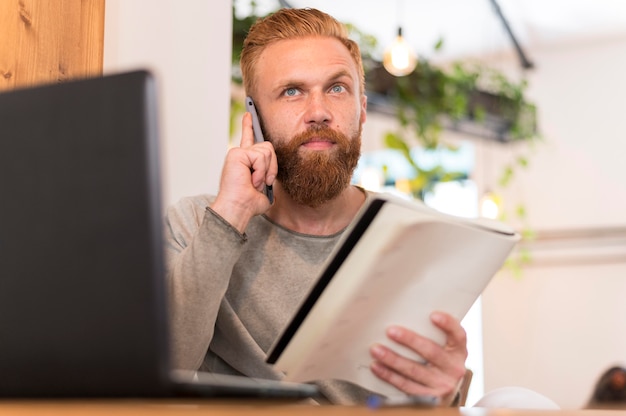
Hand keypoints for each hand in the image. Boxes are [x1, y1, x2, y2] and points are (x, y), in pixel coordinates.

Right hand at [211, 112, 277, 232]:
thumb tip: (271, 176)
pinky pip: (260, 157)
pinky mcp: (237, 153)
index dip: (248, 126)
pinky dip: (260, 171)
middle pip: (268, 147)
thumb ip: (268, 175)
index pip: (248, 139)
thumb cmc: (249, 203)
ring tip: (254, 182)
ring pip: (266, 151)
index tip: (249, 113)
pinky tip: (251, 179)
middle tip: (261, 182)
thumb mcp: (264, 187)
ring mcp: (237, 153)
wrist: (239, 208)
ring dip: (265, 171)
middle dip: (271, 166)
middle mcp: (240, 155)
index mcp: (245, 161)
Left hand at [369, 311, 467, 405]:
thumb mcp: (445, 346)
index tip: (433, 315)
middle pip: (431, 352)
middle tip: (390, 331)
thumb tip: (404, 311)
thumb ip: (433, 332)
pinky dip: (389, 375)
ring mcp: (442, 385)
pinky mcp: (428, 397)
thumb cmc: (440, 359)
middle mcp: (454, 369)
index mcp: (459, 351)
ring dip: (392, 359)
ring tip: (376, 349)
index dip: (448, 324)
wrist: (446, 390)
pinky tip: (376, 366)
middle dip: (409, 340)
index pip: (458, 335)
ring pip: (414, 370)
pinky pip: (405, 385)